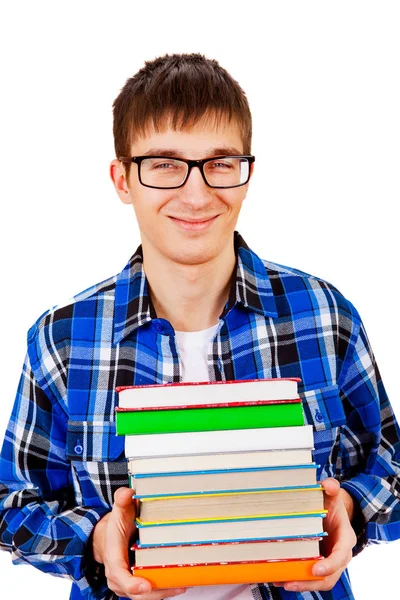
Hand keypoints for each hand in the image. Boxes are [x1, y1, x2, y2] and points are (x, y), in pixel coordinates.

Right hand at [92, 487, 186, 598]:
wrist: (110, 537)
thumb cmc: (118, 524)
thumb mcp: (119, 509)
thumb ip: (122, 499)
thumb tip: (128, 493)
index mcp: (113, 554)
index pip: (119, 573)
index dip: (131, 583)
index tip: (146, 586)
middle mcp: (117, 573)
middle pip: (133, 591)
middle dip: (155, 592)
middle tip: (176, 586)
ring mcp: (125, 582)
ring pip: (143, 595)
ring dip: (162, 593)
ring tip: (182, 585)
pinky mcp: (135, 585)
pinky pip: (148, 593)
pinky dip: (162, 591)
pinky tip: (178, 585)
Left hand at [272, 477, 356, 593]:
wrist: (331, 511)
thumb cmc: (330, 503)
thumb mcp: (331, 494)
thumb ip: (330, 488)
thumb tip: (328, 485)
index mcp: (345, 538)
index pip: (341, 555)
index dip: (330, 565)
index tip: (316, 569)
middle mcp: (339, 554)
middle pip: (330, 576)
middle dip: (311, 582)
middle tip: (291, 582)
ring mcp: (329, 562)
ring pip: (319, 581)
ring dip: (302, 585)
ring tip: (281, 582)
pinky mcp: (318, 564)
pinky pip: (310, 577)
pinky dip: (297, 579)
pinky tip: (279, 578)